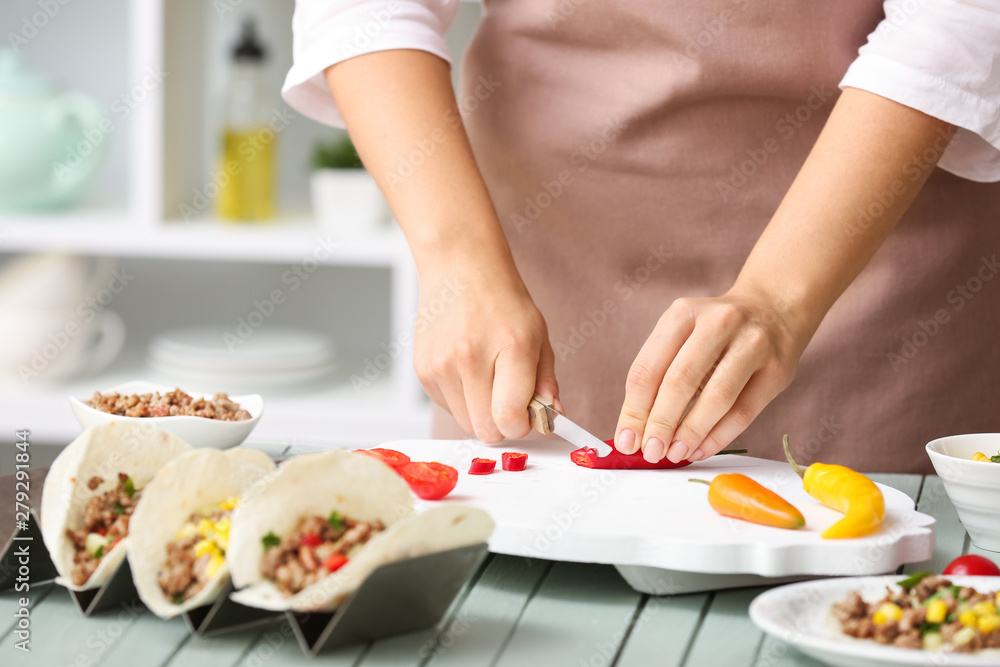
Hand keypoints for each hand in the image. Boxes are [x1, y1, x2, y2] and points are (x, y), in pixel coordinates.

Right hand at [413, 267, 558, 442]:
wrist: (460, 268)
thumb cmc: (501, 300)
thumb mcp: (538, 335)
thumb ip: (546, 381)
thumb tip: (550, 416)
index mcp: (510, 347)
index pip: (510, 418)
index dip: (522, 425)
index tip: (526, 415)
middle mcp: (470, 358)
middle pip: (486, 430)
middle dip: (501, 423)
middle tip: (508, 399)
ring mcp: (441, 365)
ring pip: (465, 423)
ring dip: (479, 411)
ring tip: (485, 377)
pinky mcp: (422, 370)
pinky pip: (447, 407)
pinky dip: (460, 399)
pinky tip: (466, 370)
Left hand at [614, 288, 807, 463]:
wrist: (774, 308)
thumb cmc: (715, 331)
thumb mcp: (681, 335)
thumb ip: (657, 377)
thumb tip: (633, 432)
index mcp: (683, 313)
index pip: (648, 368)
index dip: (634, 410)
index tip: (626, 440)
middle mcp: (719, 322)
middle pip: (680, 381)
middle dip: (660, 424)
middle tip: (650, 452)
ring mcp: (752, 344)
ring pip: (716, 398)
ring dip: (690, 433)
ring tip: (675, 454)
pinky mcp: (776, 370)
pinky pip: (744, 412)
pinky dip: (718, 437)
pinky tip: (700, 449)